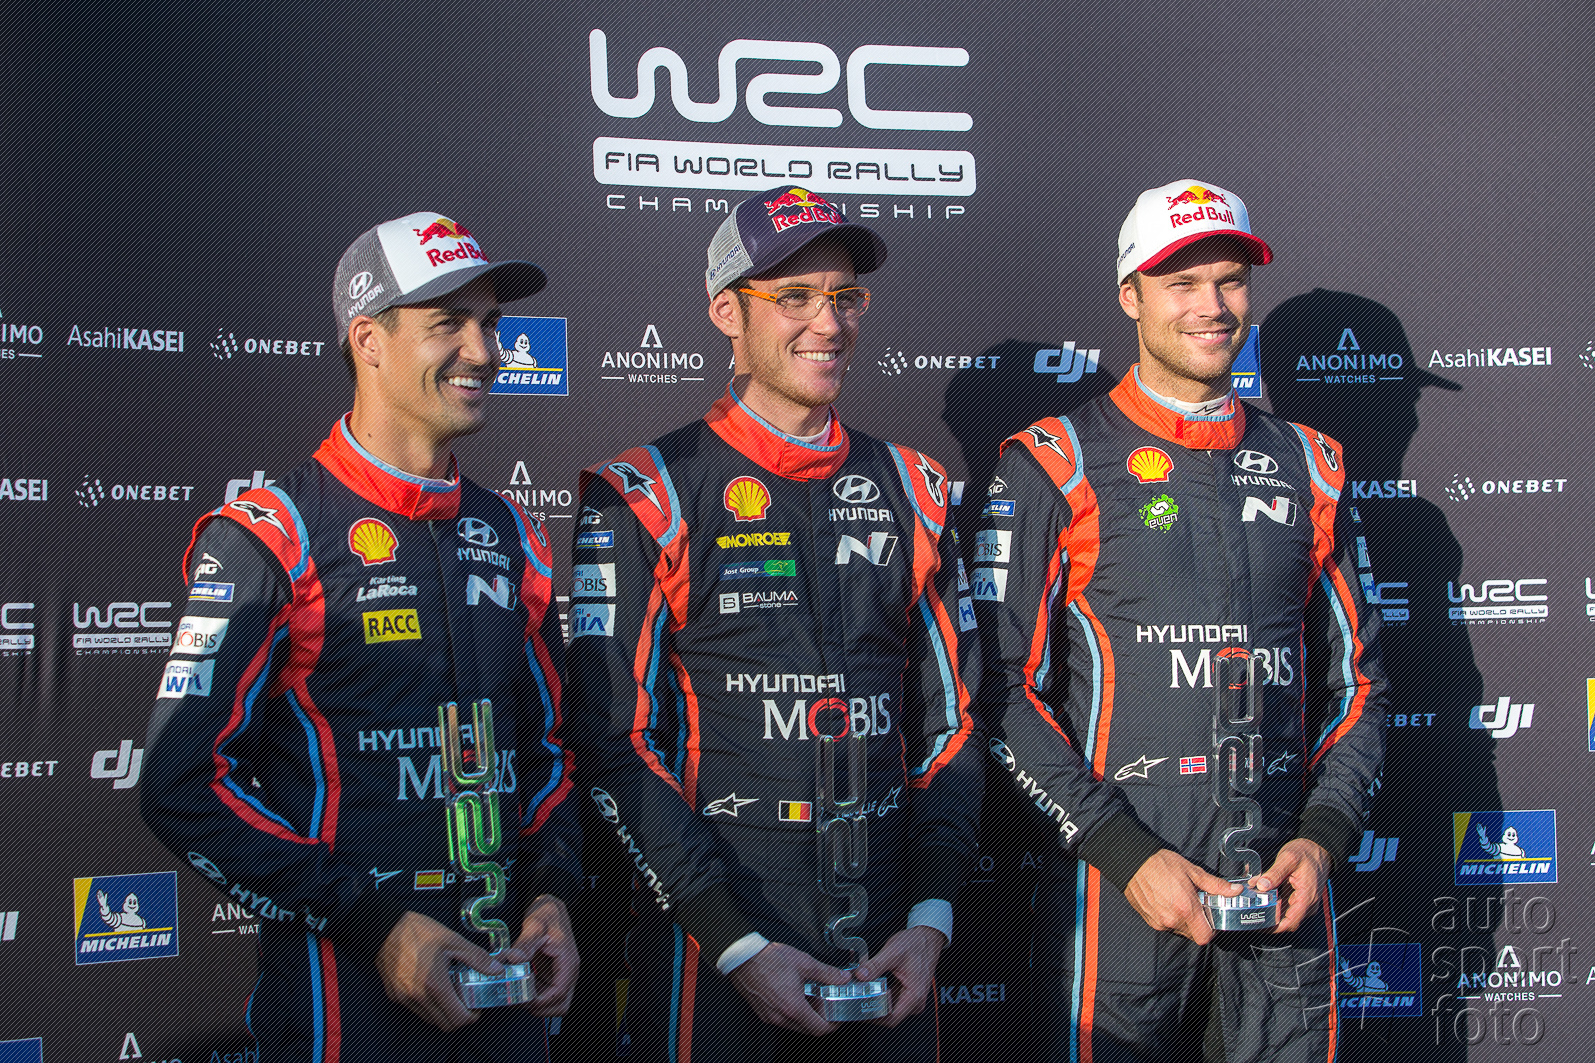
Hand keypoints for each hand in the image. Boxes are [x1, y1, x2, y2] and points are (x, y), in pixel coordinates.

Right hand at [375, 910, 500, 1030]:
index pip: (457, 1019)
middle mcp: (417, 997)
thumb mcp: (453, 941)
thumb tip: (497, 970)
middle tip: (466, 1000)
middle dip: (459, 1017)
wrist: (385, 928)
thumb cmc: (419, 932)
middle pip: (444, 1024)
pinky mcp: (395, 996)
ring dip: (443, 1012)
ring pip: (430, 1019)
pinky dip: (428, 1005)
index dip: (471, 1017)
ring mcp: (404, 999)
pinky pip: (416, 1010)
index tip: (476, 1006)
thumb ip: (477, 958)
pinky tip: (432, 986)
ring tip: (449, 990)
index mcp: (435, 985)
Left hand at [505, 894, 579, 1015]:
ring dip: (538, 1005)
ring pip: (555, 1003)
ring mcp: (561, 974)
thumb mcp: (535, 926)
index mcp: (567, 961)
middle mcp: (567, 971)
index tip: (521, 999)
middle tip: (520, 1000)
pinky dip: (535, 996)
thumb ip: (524, 944)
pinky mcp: (552, 974)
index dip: (540, 1001)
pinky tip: (520, 986)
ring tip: (519, 995)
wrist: (550, 907)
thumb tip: (513, 959)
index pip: (559, 993)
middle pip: (561, 1004)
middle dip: (540, 1008)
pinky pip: (547, 994)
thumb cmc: (548, 914)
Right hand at [727, 941, 846, 1035]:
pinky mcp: (763, 1013)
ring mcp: (770, 1016)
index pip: (819, 1029)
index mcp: (793, 1007)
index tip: (838, 1017)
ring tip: (811, 996)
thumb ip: (827, 973)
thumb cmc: (768, 959)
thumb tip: (842, 978)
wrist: (743, 958)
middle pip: (808, 1029)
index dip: (833, 1025)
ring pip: (795, 1025)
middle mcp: (780, 1017)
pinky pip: (783, 1020)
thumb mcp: (804, 963)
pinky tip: (795, 995)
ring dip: (806, 1015)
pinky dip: (793, 1012)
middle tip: (826, 1003)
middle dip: (820, 1018)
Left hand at [855, 924, 945, 1026]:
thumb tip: (860, 976)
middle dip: (871, 1007)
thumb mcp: (893, 952)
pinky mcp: (908, 995)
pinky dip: (881, 994)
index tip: (859, 1004)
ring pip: (889, 1009)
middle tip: (856, 995)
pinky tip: (872, 984)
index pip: (890, 1019)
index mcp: (914, 996)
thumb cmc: (916, 944)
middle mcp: (914, 1002)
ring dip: (875, 1000)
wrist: (928, 938)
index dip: (873, 1015)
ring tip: (862, 988)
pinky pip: (892, 1000)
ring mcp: (911, 1000)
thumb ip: (875, 965)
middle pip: (888, 1016)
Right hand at [1123, 849, 1237, 944]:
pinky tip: (1168, 902)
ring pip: (1180, 930)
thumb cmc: (1161, 864)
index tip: (1212, 917)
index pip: (1205, 936)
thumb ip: (1215, 885)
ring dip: (1184, 921)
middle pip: (1194, 934)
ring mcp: (1160, 922)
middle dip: (1198, 923)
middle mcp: (1172, 919)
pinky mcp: (1150, 921)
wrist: (1132, 863)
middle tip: (1196, 905)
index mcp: (1186, 908)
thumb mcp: (1192, 871)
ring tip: (1180, 901)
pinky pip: (1167, 926)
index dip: (1212, 930)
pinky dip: (1171, 918)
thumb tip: (1235, 891)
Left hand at [1252, 838, 1330, 932]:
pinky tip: (1261, 895)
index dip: (1274, 927)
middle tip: (1249, 911)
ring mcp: (1303, 902)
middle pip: (1285, 921)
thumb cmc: (1306, 853)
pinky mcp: (1299, 898)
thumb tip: (1261, 886)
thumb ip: (1275, 873)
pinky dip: (1273, 902)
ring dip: (1269, 910)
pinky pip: (1285, 906)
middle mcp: (1307, 905)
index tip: (1258, 924)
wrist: (1319, 848)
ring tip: (1252, 903)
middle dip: (1267, 918)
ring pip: (1284, 914)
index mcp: (1306, 898)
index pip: (1290, 923)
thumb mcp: (1289, 858)